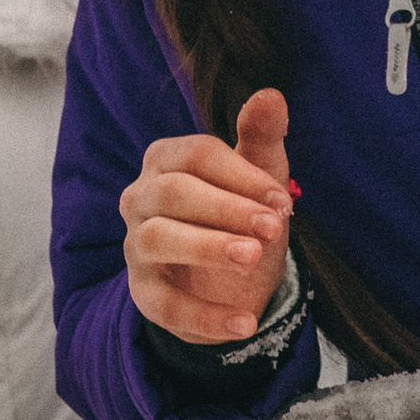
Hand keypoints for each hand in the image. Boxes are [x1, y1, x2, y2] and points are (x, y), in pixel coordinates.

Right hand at [120, 90, 295, 345]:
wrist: (231, 277)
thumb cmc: (241, 213)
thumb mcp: (259, 176)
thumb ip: (261, 137)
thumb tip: (271, 95)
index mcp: (166, 160)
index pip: (197, 156)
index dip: (242, 176)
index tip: (283, 201)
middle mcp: (141, 198)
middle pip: (174, 193)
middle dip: (227, 209)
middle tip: (273, 228)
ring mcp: (136, 245)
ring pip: (159, 239)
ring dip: (207, 248)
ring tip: (252, 258)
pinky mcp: (143, 292)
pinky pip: (163, 305)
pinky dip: (205, 316)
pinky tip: (246, 324)